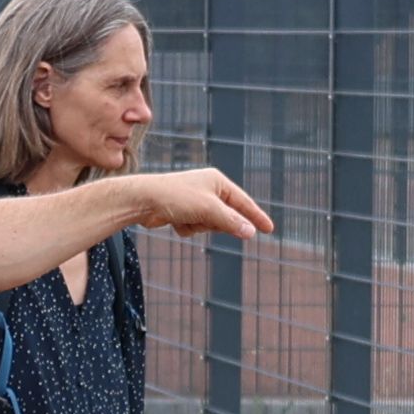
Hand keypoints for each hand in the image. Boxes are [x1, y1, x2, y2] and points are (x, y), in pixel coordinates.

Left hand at [130, 165, 273, 241]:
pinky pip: (195, 229)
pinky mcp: (183, 213)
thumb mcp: (209, 210)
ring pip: (210, 226)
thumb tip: (251, 232)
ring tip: (185, 217)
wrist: (143, 200)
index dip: (256, 216)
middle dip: (216, 223)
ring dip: (199, 226)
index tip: (270, 229)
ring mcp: (196, 202)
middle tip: (204, 219)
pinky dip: (187, 228)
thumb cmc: (176, 197)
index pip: (244, 202)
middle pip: (227, 217)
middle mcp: (208, 190)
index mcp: (217, 181)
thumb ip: (231, 221)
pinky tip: (175, 221)